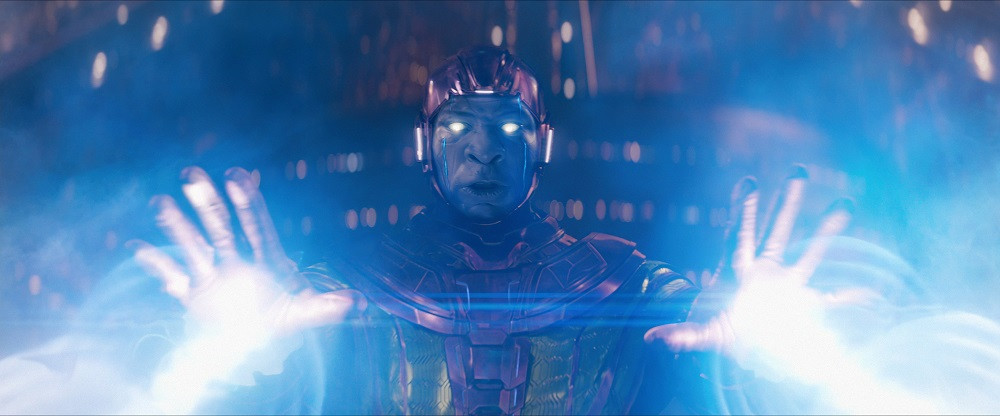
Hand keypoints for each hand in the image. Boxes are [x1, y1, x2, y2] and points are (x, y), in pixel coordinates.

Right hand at [130, 166, 360, 340]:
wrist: (259, 344)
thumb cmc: (284, 319)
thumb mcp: (307, 313)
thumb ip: (329, 306)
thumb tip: (359, 303)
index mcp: (266, 259)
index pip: (256, 224)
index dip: (247, 201)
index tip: (237, 173)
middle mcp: (236, 260)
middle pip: (220, 226)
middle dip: (207, 201)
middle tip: (191, 172)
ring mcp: (213, 276)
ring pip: (193, 245)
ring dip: (176, 226)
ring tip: (159, 202)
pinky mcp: (194, 296)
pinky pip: (172, 277)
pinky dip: (155, 265)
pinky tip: (136, 246)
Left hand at [644, 167, 853, 356]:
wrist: (744, 348)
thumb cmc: (721, 334)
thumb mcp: (704, 335)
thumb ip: (682, 335)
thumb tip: (652, 340)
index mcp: (737, 272)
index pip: (739, 235)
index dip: (743, 211)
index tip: (747, 182)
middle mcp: (765, 270)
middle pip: (777, 230)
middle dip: (787, 202)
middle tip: (798, 169)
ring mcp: (788, 284)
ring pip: (810, 252)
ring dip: (828, 231)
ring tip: (846, 204)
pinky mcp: (806, 303)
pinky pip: (832, 297)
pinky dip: (852, 297)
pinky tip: (873, 293)